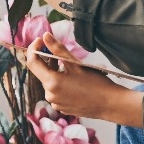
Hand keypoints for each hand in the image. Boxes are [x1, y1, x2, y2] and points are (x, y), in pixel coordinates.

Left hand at [24, 31, 138, 123]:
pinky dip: (61, 83)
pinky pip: (56, 92)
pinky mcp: (62, 108)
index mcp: (51, 83)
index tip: (41, 40)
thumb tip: (45, 36)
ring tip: (71, 67)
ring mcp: (56, 103)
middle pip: (42, 72)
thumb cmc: (96, 83)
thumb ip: (58, 49)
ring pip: (50, 82)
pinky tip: (74, 81)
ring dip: (56, 72)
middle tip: (59, 50)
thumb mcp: (76, 64)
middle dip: (47, 60)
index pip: (32, 62)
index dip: (34, 48)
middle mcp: (50, 95)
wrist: (111, 104)